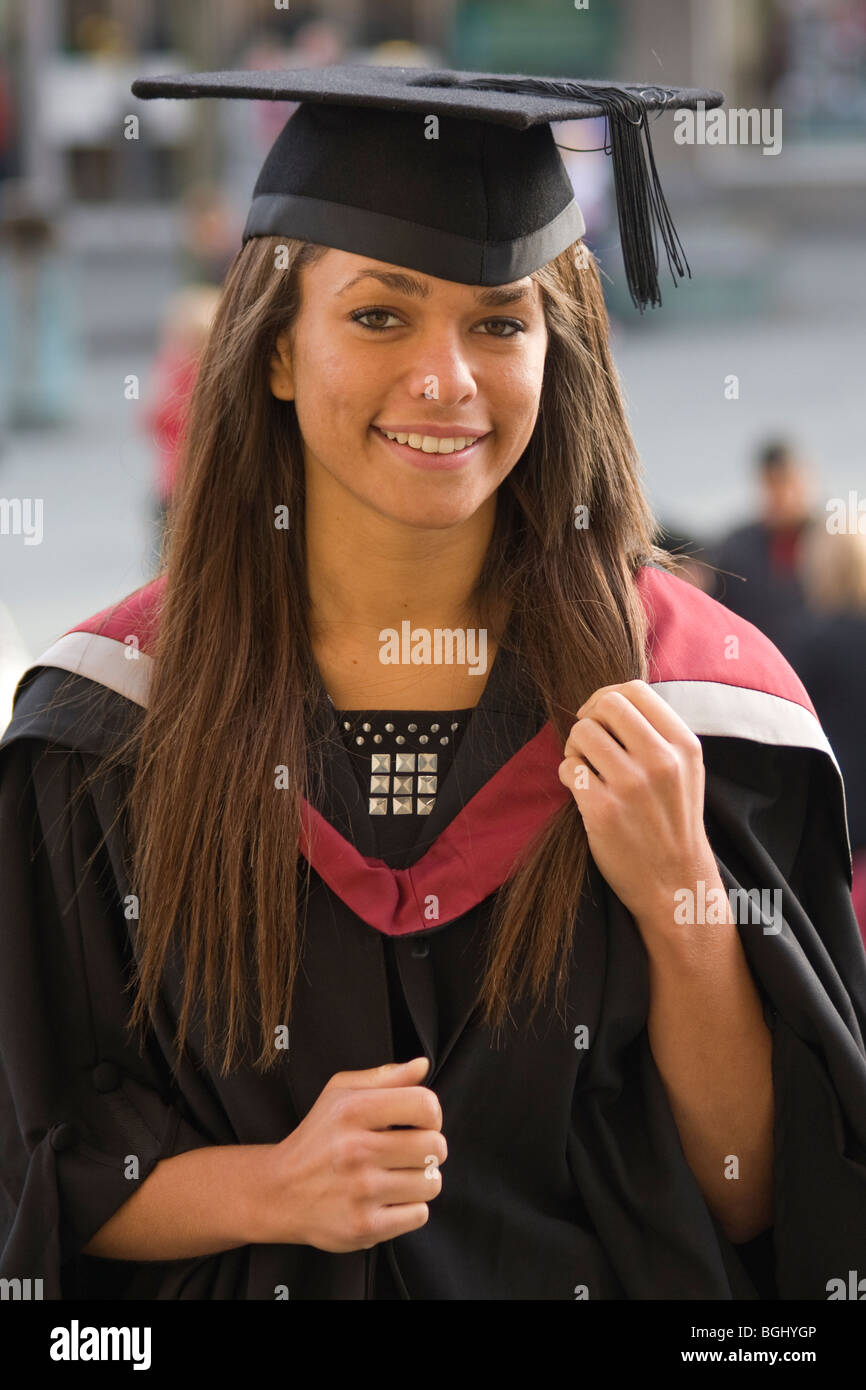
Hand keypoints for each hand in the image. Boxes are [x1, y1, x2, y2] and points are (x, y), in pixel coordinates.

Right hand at [254, 1056, 446, 1252]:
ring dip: (421, 1181)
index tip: (418, 1123)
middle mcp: (356, 1150)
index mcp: (353, 1110)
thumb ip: (385, 1077)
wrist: (278, 1192)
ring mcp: (360, 1191)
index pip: (425, 1105)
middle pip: (435, 1147)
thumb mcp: (339, 1094)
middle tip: (408, 1153)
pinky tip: (388, 1200)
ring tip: (397, 1176)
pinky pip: (419, 1215)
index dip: (431, 1114)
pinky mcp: (364, 1226)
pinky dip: (410, 1209)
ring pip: (432, 1183)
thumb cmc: (317, 1138)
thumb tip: (423, 1065)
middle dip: (430, 1149)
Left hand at [557, 679, 716, 923]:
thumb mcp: (685, 770)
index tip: (600, 717)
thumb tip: (609, 699)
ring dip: (574, 746)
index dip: (607, 696)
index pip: (635, 689)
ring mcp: (632, 786)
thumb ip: (657, 733)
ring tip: (585, 767)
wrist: (676, 884)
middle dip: (588, 718)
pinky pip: (568, 768)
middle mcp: (661, 760)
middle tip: (589, 743)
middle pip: (606, 704)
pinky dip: (568, 774)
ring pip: (582, 732)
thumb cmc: (673, 822)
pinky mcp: (603, 810)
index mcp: (684, 745)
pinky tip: (581, 790)